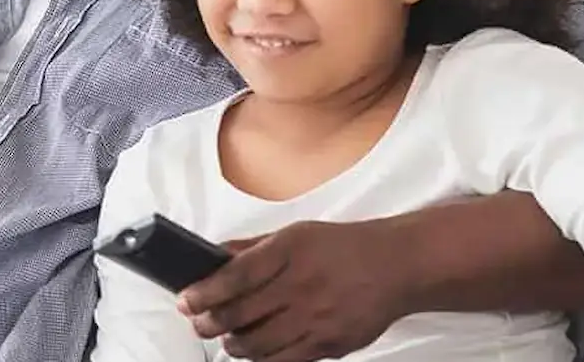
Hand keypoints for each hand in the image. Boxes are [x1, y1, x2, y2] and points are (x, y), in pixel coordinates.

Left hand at [176, 219, 412, 360]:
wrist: (397, 266)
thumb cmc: (342, 247)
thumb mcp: (295, 233)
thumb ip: (252, 249)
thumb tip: (213, 257)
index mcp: (289, 252)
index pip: (235, 277)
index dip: (204, 293)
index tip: (185, 301)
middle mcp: (302, 285)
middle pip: (241, 314)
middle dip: (209, 323)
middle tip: (199, 323)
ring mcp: (318, 318)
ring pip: (260, 345)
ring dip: (234, 346)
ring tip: (227, 340)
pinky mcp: (332, 344)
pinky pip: (287, 361)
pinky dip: (264, 359)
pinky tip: (256, 352)